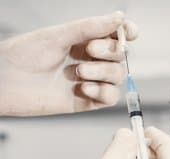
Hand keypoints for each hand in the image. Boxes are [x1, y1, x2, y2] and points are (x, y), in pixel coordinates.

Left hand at [0, 12, 137, 115]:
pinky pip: (110, 98)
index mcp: (84, 40)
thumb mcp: (58, 35)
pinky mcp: (86, 101)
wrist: (5, 82)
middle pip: (120, 56)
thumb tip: (119, 17)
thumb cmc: (22, 55)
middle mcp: (89, 60)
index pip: (115, 36)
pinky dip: (103, 92)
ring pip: (118, 76)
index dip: (126, 33)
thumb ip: (91, 27)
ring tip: (79, 73)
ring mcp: (89, 80)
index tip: (128, 32)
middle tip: (90, 51)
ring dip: (103, 73)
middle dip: (110, 52)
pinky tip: (83, 88)